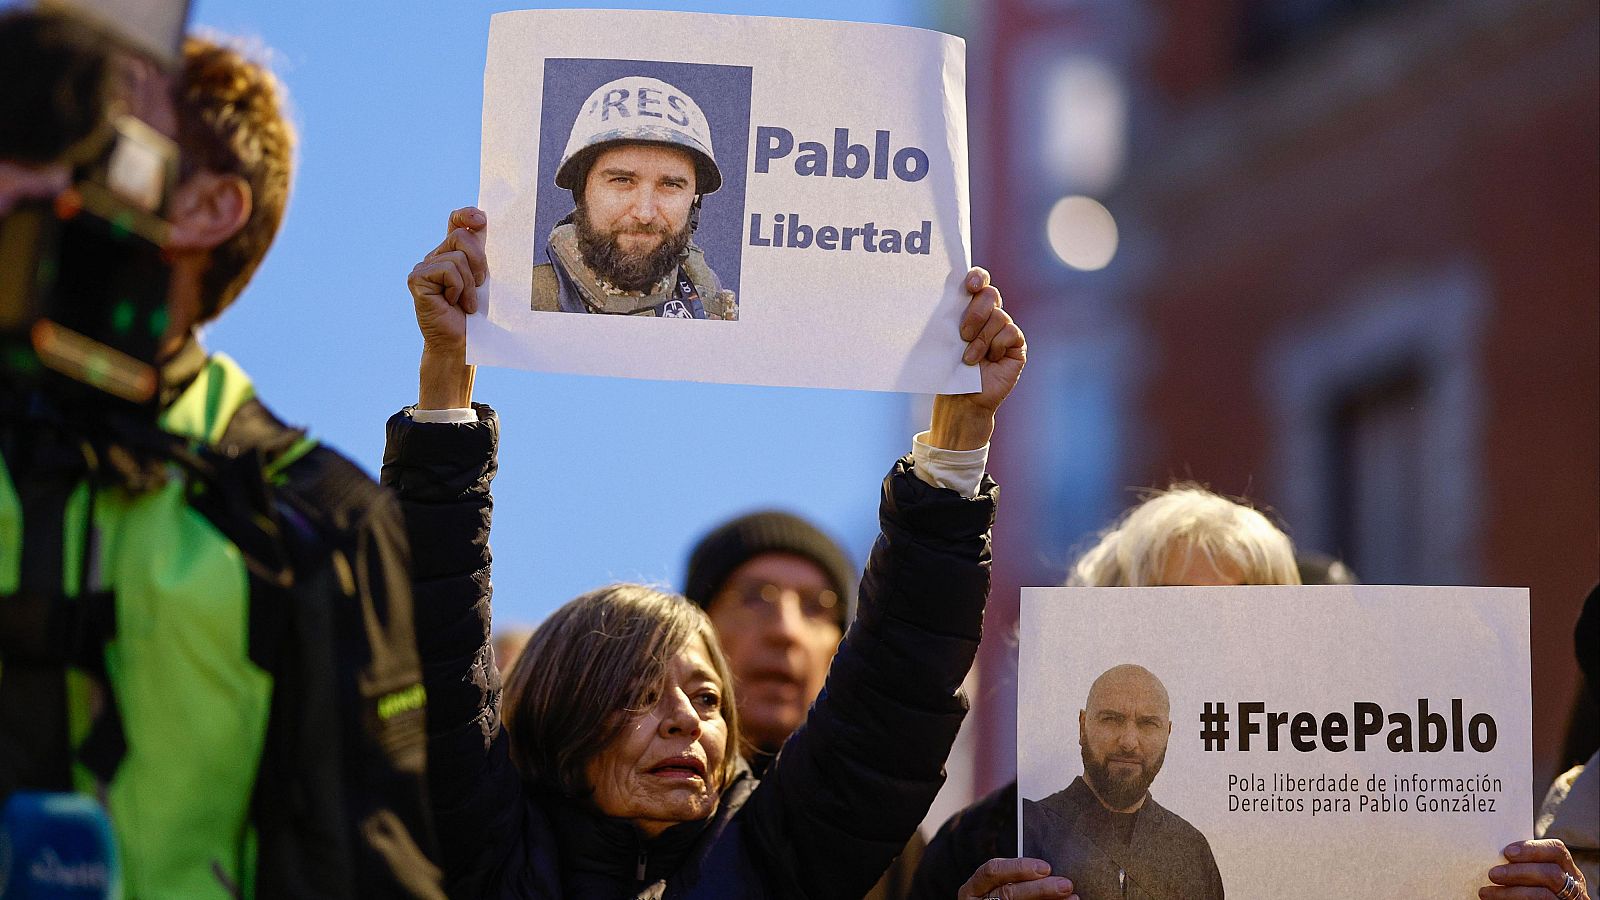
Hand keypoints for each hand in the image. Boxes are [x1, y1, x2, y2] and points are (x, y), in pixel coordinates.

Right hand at [407, 206, 484, 407]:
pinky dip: (457, 288)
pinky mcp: (417, 279)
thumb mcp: (484, 280)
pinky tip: (452, 304)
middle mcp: (435, 256)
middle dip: (479, 262)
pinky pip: (447, 270)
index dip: (466, 215)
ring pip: (456, 256)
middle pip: (461, 237)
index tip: (480, 219)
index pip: (456, 222)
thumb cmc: (476, 316)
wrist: (462, 344)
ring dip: (469, 284)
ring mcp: (423, 267)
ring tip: (465, 303)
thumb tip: (485, 224)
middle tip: (479, 286)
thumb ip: (483, 254)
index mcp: (452, 254)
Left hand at [930, 267, 1024, 449]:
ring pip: (999, 317)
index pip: (979, 281)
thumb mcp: (944, 340)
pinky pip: (1010, 333)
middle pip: (990, 295)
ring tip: (970, 358)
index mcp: (971, 308)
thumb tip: (940, 296)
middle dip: (975, 313)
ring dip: (981, 339)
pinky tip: (988, 361)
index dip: (977, 277)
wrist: (960, 400)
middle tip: (962, 334)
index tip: (969, 285)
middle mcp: (990, 316)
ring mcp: (1005, 330)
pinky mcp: (1017, 346)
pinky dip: (996, 346)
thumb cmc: (949, 369)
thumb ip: (949, 317)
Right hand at [958, 858, 1074, 899]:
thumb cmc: (997, 898)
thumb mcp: (997, 886)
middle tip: (1066, 885)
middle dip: (1040, 888)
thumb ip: (1014, 878)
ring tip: (1072, 899)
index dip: (1019, 868)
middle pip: (1008, 893)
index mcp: (973, 889)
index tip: (1046, 867)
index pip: (993, 871)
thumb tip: (1048, 870)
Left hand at [1481, 840, 1588, 898]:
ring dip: (1511, 892)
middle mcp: (1574, 886)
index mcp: (1567, 869)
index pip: (1557, 850)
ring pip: (1543, 895)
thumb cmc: (1530, 886)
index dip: (1532, 849)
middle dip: (1518, 872)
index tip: (1507, 852)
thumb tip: (1494, 854)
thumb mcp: (1535, 873)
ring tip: (1486, 892)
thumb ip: (1524, 864)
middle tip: (1492, 874)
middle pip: (1551, 873)